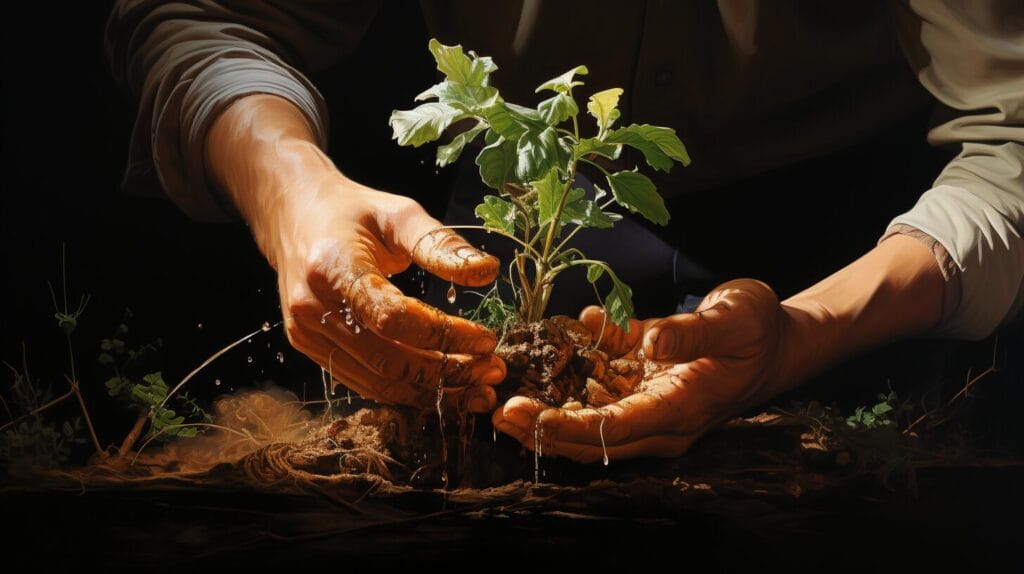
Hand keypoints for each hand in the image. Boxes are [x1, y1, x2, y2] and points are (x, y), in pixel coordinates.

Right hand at [207, 95, 505, 411]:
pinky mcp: (306, 346)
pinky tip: (440, 386)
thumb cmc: (353, 212)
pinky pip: (362, 381)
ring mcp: (305, 331)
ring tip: (476, 387)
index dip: (444, 336)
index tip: (486, 340)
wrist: (294, 215)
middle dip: (446, 373)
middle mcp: (312, 306)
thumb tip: (488, 271)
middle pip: (387, 359)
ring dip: (431, 392)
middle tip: (492, 372)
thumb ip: (441, 244)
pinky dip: (404, 389)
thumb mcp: (399, 214)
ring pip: (376, 381)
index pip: (394, 318)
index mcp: (334, 266)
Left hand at [492, 279, 788, 461]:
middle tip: (496, 411)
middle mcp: (661, 418)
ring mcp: (650, 406)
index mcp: (681, 409)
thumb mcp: (734, 320)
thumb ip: (691, 332)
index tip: (525, 417)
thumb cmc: (759, 329)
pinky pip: (600, 387)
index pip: (612, 430)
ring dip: (547, 407)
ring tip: (503, 390)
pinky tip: (555, 342)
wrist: (778, 339)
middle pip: (591, 437)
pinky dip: (573, 370)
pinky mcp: (644, 387)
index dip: (565, 427)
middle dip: (542, 429)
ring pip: (589, 418)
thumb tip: (651, 340)